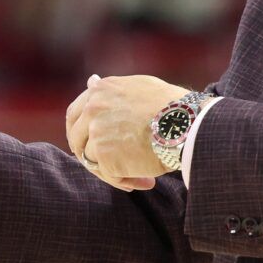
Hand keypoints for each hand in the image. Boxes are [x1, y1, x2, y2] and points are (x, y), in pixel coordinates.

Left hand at [65, 74, 187, 191]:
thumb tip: (91, 81)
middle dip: (91, 155)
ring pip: (91, 160)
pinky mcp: (104, 155)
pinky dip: (125, 181)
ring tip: (141, 177)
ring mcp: (96, 132)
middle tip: (111, 167)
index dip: (80, 132)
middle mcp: (93, 109)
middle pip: (76, 139)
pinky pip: (108, 174)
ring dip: (112, 171)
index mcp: (100, 91)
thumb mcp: (139, 87)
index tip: (93, 144)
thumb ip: (112, 90)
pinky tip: (147, 181)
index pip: (75, 114)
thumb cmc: (173, 106)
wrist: (187, 123)